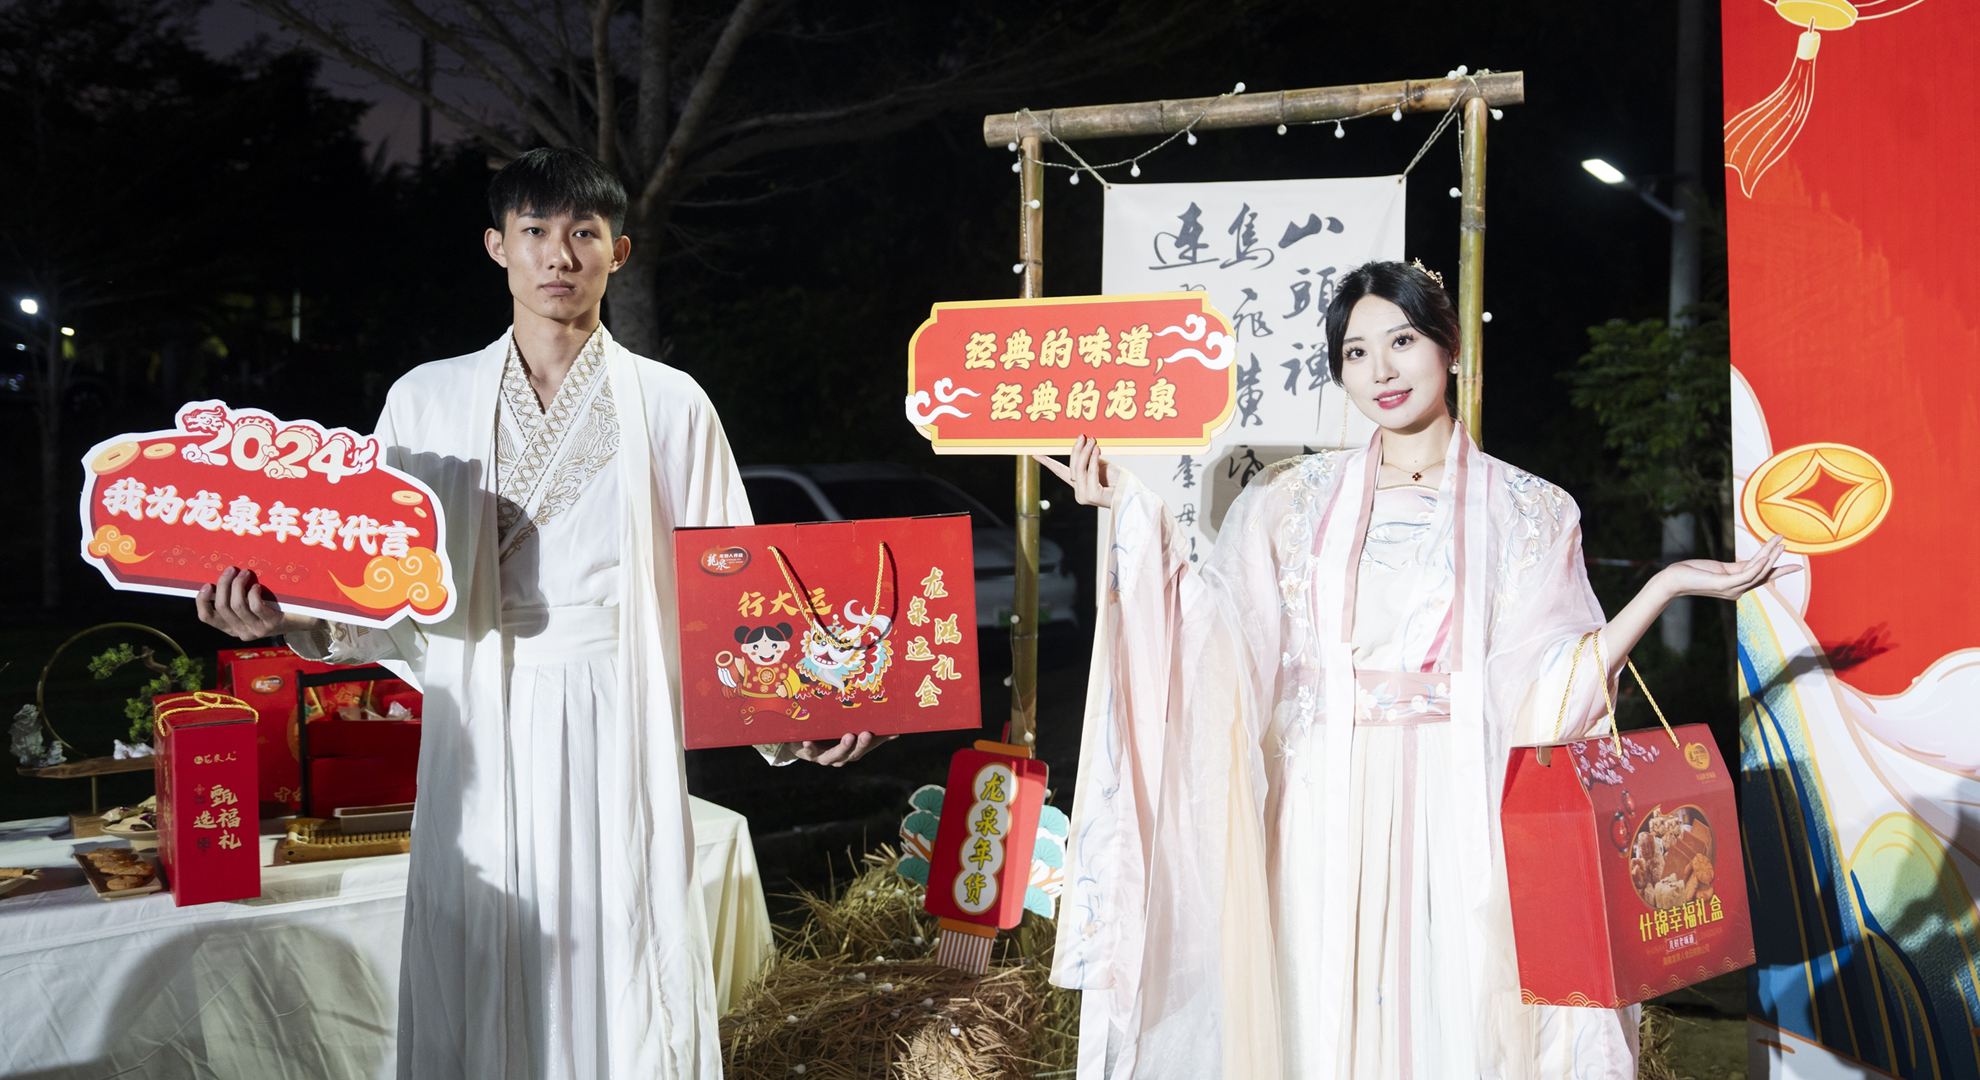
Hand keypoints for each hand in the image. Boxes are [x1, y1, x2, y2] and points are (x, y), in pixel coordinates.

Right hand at [195, 567, 290, 640]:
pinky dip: (253, 593)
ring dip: (238, 585)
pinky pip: (255, 606)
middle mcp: (241, 632)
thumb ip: (235, 597)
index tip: (207, 584)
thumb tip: (219, 578)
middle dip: (224, 584)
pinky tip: (258, 586)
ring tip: (246, 573)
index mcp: (232, 627)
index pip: (207, 617)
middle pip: (221, 607)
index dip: (202, 601)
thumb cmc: (275, 605)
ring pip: (237, 605)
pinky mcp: (271, 624)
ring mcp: (256, 630)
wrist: (306, 617)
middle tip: (232, 569)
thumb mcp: (251, 604)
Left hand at [792, 732, 893, 766]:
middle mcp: (839, 757)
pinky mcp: (807, 754)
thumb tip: (896, 730)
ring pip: (833, 756)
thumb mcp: (848, 730)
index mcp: (851, 752)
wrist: (799, 744)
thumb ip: (869, 732)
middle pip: (852, 755)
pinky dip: (809, 748)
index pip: (867, 747)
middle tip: (867, 734)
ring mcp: (823, 757)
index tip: (891, 732)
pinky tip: (808, 741)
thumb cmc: (828, 736)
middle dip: (860, 745)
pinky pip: (809, 752)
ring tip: (848, 737)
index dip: (878, 742)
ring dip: (842, 748)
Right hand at [1033, 435, 1115, 508]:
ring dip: (1086, 453)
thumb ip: (1092, 459)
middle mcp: (1079, 493)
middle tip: (1083, 435)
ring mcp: (1084, 497)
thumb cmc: (1122, 481)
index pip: (1061, 472)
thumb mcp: (1103, 466)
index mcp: (1080, 486)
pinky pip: (1090, 473)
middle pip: (1072, 467)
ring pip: (1080, 470)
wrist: (1134, 494)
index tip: (1035, 454)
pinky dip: (1093, 460)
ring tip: (1093, 441)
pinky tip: (1097, 449)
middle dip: (1077, 450)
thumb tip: (1084, 446)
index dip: (1048, 462)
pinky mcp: (1093, 497)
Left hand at [1655, 533, 1800, 601]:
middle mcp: (1738, 590)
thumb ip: (1735, 567)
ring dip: (1770, 556)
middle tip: (1793, 551)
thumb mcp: (1718, 568)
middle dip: (1779, 561)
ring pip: (1758, 571)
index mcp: (1737, 585)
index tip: (1798, 566)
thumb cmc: (1692, 573)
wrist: (1673, 581)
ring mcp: (1732, 589)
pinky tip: (1766, 556)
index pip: (1763, 576)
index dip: (1780, 569)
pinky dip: (1758, 565)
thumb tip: (1753, 561)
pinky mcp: (1725, 584)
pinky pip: (1747, 574)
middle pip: (1765, 573)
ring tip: (1780, 543)